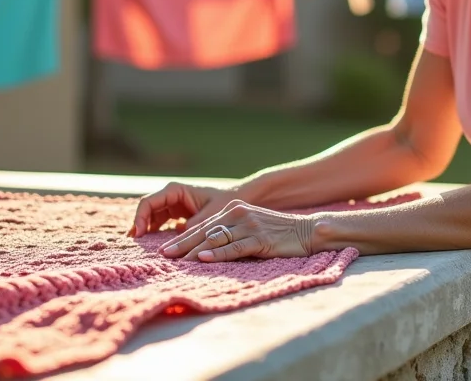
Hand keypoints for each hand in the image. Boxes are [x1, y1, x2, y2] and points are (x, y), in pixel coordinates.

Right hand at [127, 181, 241, 237]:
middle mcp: (170, 195)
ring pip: (150, 217)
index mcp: (175, 190)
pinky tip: (149, 244)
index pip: (149, 202)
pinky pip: (159, 223)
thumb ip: (195, 225)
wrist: (237, 200)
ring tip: (137, 246)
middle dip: (138, 224)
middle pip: (146, 209)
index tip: (139, 234)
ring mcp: (172, 205)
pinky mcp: (175, 214)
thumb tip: (179, 240)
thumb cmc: (224, 202)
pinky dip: (153, 232)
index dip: (140, 217)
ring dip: (144, 229)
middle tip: (133, 243)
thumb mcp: (211, 214)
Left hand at [159, 199, 318, 261]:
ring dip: (194, 251)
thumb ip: (230, 232)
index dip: (183, 237)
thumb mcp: (250, 227)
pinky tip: (202, 258)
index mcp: (234, 209)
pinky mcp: (259, 238)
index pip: (203, 224)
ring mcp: (249, 225)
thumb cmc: (277, 233)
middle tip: (164, 255)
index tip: (166, 248)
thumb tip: (205, 247)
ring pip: (215, 239)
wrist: (306, 231)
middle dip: (182, 244)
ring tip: (177, 261)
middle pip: (204, 231)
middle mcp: (238, 213)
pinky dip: (217, 254)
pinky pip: (233, 247)